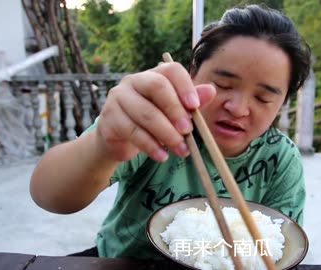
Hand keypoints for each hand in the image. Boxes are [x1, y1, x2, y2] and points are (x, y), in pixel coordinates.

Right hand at [95, 62, 215, 161]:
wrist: (118, 139)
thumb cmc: (151, 121)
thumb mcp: (174, 112)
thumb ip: (191, 102)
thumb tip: (211, 90)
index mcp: (153, 75)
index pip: (170, 69)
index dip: (185, 86)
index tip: (195, 106)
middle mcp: (133, 81)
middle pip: (157, 87)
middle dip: (175, 110)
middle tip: (188, 131)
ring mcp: (118, 98)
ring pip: (145, 113)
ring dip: (166, 134)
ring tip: (181, 150)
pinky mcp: (109, 119)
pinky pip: (133, 132)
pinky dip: (151, 146)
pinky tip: (163, 156)